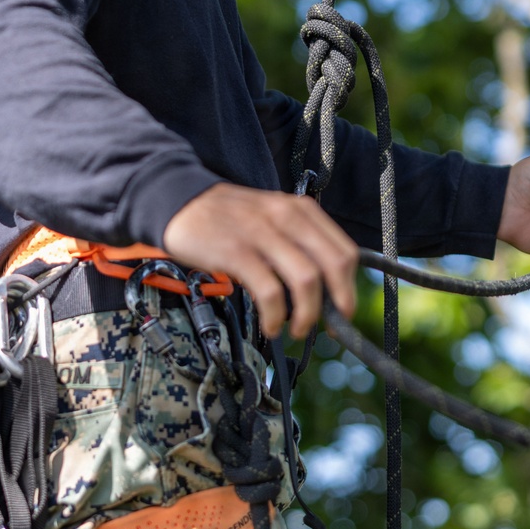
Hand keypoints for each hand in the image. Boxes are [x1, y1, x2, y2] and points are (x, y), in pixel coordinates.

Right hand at [162, 183, 357, 338]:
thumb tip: (325, 287)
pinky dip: (276, 316)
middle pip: (333, 265)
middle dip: (339, 303)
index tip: (344, 309)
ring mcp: (262, 233)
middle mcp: (287, 217)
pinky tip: (272, 325)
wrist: (179, 200)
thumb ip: (298, 241)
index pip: (344, 250)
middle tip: (330, 326)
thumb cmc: (229, 216)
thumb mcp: (272, 216)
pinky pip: (270, 291)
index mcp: (300, 209)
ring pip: (306, 280)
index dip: (350, 286)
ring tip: (297, 328)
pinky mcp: (237, 252)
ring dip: (308, 314)